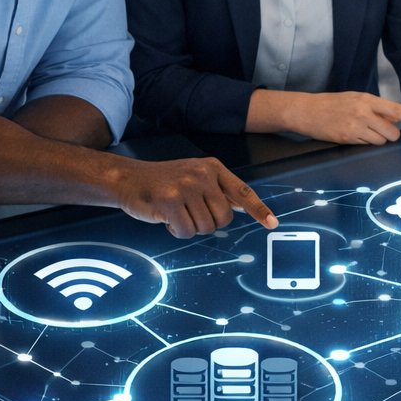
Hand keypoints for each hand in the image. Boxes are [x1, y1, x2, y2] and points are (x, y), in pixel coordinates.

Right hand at [112, 157, 278, 238]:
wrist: (127, 178)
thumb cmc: (163, 183)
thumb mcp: (194, 177)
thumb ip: (217, 190)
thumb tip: (243, 207)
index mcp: (212, 168)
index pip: (242, 192)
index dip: (258, 210)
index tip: (273, 224)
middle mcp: (202, 175)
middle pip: (224, 218)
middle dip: (209, 223)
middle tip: (190, 214)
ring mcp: (186, 187)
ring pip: (205, 227)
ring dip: (190, 227)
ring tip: (176, 213)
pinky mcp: (170, 201)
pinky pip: (186, 232)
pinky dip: (176, 232)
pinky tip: (166, 218)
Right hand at [289, 92, 400, 144]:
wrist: (306, 111)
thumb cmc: (332, 103)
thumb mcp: (356, 99)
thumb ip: (377, 108)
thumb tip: (397, 117)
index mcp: (366, 99)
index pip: (397, 109)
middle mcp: (363, 112)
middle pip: (392, 132)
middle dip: (390, 134)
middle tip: (380, 130)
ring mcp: (355, 127)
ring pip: (380, 141)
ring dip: (377, 139)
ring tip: (362, 131)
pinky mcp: (347, 138)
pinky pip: (366, 145)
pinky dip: (364, 142)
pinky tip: (353, 134)